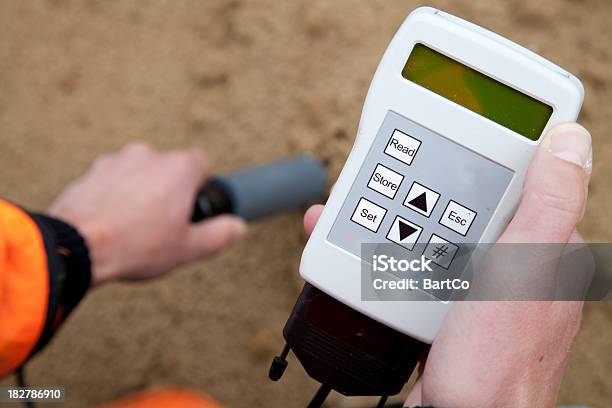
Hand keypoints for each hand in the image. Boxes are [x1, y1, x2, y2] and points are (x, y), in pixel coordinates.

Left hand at [49, 143, 246, 285]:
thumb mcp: (189, 248)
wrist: (77, 246)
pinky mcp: (91, 171)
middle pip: (169, 169)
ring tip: (133, 227)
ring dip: (141, 191)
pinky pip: (112, 180)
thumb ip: (219, 235)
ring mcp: (117, 160)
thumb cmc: (137, 245)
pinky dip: (115, 195)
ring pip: (139, 173)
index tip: (193, 208)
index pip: (202, 164)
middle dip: (169, 191)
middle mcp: (149, 155)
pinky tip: (111, 223)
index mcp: (179, 168)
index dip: (200, 187)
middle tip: (163, 224)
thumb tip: (238, 227)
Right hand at [303, 123, 591, 407]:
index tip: (440, 137)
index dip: (476, 154)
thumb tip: (570, 141)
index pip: (512, 179)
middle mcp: (513, 264)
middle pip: (461, 204)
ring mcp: (477, 286)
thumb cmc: (496, 359)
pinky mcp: (445, 306)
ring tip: (354, 205)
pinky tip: (364, 250)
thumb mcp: (526, 268)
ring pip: (433, 233)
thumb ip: (548, 203)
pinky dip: (388, 254)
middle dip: (420, 187)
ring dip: (394, 219)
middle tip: (378, 172)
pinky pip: (415, 265)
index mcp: (541, 245)